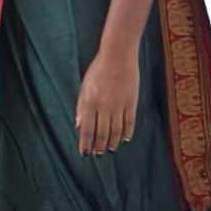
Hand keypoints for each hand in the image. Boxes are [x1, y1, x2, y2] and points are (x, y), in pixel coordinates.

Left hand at [76, 40, 139, 154]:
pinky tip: (125, 140)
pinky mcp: (132, 103)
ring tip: (109, 150)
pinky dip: (127, 133)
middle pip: (102, 133)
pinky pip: (129, 123)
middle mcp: (104, 106)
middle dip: (99, 146)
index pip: (87, 129)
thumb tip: (79, 125)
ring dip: (112, 143)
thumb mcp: (85, 86)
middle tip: (98, 154)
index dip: (86, 143)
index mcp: (90, 101)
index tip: (85, 153)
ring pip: (116, 131)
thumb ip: (82, 106)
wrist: (118, 55)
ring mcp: (119, 105)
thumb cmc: (98, 69)